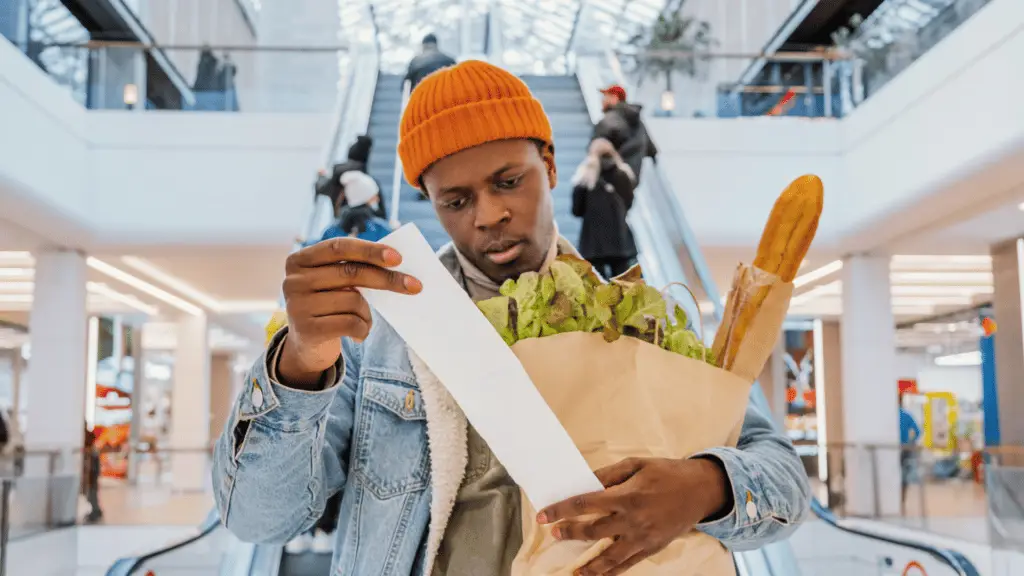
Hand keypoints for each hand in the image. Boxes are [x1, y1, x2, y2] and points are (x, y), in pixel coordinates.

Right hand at [278, 238, 421, 387]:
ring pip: (353, 301)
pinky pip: (351, 323)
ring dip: (367, 313)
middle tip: (415, 286)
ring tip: (362, 320)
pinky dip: (363, 329)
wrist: (307, 346)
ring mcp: (297, 306)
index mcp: (299, 260)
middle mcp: (293, 281)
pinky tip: (358, 334)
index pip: (339, 247)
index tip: (398, 258)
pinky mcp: (307, 330)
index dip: (370, 251)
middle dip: (387, 279)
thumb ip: (351, 269)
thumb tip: (395, 261)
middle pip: (350, 273)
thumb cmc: (329, 306)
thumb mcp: (333, 283)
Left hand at [536, 457, 730, 575]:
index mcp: (627, 495)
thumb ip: (608, 474)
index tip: (543, 516)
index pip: (585, 504)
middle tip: (554, 534)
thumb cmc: (667, 472)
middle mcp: (633, 520)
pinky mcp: (653, 548)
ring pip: (610, 557)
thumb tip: (585, 483)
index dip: (561, 510)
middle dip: (570, 533)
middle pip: (593, 531)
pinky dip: (612, 572)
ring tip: (574, 571)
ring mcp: (643, 537)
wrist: (701, 490)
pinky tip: (598, 575)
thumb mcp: (636, 464)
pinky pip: (628, 564)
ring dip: (589, 565)